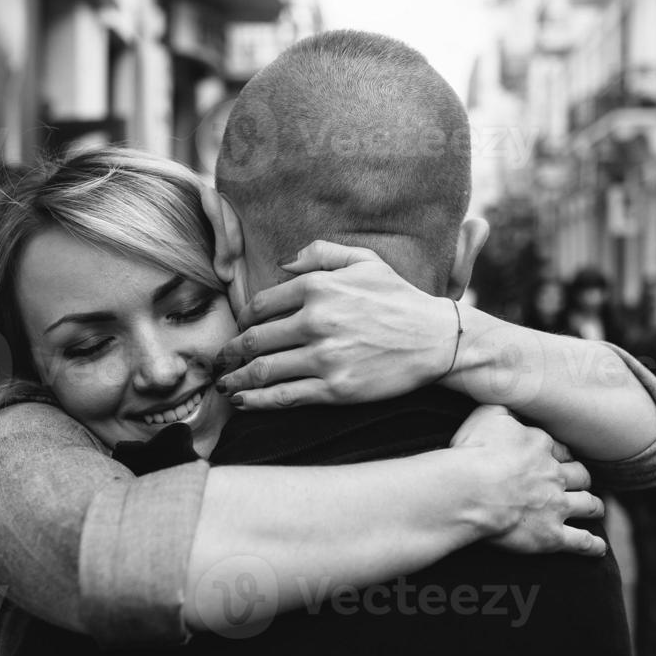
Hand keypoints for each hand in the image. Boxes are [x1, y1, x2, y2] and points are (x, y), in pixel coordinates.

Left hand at [214, 241, 455, 408]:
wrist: (437, 340)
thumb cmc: (400, 299)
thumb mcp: (365, 261)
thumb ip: (321, 253)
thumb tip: (283, 263)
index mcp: (319, 286)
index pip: (262, 305)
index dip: (243, 319)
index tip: (239, 330)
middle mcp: (317, 320)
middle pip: (255, 339)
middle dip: (230, 352)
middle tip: (218, 361)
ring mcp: (325, 357)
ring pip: (263, 370)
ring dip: (236, 379)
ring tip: (224, 384)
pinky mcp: (335, 389)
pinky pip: (284, 396)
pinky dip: (257, 401)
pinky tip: (243, 402)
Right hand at [449, 405, 606, 557]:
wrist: (472, 491)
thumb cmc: (475, 452)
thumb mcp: (486, 415)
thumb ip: (503, 406)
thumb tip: (509, 400)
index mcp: (541, 446)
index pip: (559, 449)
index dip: (559, 454)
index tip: (556, 457)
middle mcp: (555, 475)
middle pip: (579, 475)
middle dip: (582, 478)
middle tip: (580, 481)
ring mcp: (557, 506)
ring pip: (587, 505)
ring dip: (594, 506)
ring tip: (597, 509)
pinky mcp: (552, 535)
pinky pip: (581, 542)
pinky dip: (592, 545)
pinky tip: (599, 547)